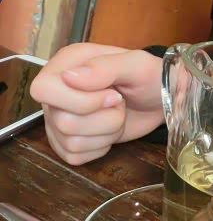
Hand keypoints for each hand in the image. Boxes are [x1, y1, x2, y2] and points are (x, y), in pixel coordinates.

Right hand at [30, 43, 164, 165]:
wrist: (161, 99)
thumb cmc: (149, 76)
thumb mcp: (136, 64)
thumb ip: (104, 67)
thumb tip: (68, 77)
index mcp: (66, 64)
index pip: (44, 89)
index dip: (78, 100)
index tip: (111, 96)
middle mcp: (57, 91)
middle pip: (61, 121)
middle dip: (103, 118)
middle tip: (120, 103)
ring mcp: (58, 118)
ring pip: (70, 142)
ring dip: (106, 132)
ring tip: (118, 114)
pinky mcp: (68, 142)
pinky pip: (75, 156)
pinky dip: (100, 147)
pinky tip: (110, 131)